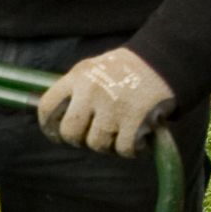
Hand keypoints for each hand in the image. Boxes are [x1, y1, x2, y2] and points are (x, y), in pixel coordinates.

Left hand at [36, 46, 174, 155]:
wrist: (163, 61)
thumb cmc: (124, 70)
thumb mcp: (92, 70)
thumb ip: (74, 91)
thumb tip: (54, 120)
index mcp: (78, 77)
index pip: (47, 107)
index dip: (48, 127)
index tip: (56, 134)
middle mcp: (92, 91)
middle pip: (70, 132)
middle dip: (79, 140)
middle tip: (92, 136)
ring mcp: (113, 105)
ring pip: (97, 144)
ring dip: (109, 145)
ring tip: (120, 132)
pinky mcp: (136, 118)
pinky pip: (123, 149)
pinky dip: (131, 150)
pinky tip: (138, 138)